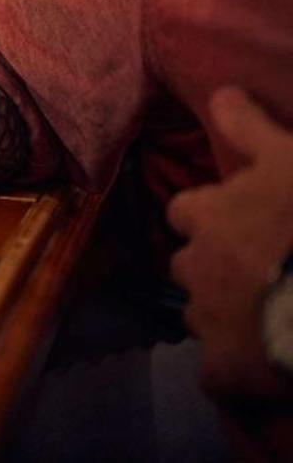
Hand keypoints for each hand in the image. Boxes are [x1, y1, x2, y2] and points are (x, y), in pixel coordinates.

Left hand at [167, 87, 292, 400]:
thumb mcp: (291, 158)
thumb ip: (252, 128)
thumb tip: (221, 91)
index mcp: (211, 214)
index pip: (186, 211)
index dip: (210, 217)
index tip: (238, 222)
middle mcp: (197, 263)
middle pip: (189, 265)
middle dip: (216, 268)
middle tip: (263, 275)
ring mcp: (208, 317)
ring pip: (201, 317)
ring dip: (228, 317)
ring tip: (271, 320)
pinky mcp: (228, 368)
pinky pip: (218, 377)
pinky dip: (235, 376)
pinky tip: (262, 374)